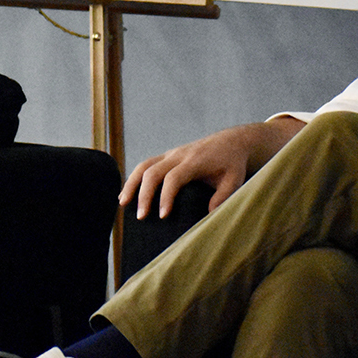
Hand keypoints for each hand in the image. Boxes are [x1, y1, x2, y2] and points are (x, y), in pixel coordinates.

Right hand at [119, 117, 305, 219]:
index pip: (173, 177)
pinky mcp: (167, 155)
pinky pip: (146, 164)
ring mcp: (171, 153)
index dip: (166, 196)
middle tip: (140, 217)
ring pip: (144, 165)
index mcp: (194, 161)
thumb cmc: (233, 163)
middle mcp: (179, 155)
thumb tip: (209, 215)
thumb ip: (223, 196)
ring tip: (123, 203)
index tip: (162, 216)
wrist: (231, 141)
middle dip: (143, 194)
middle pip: (152, 171)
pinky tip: (127, 193)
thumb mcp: (235, 180)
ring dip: (132, 184)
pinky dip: (134, 178)